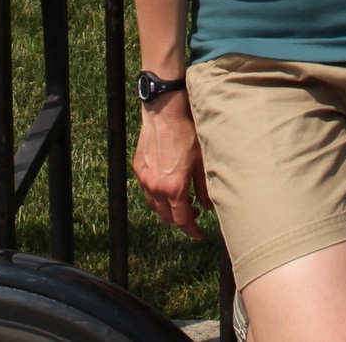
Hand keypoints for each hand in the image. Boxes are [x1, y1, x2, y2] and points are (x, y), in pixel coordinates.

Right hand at [134, 94, 210, 240]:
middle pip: (166, 217)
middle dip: (180, 220)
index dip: (191, 231)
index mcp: (174, 188)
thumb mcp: (202, 163)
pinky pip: (146, 190)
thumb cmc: (188, 134)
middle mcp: (156, 187)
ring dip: (167, 208)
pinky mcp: (138, 168)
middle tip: (193, 213)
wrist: (166, 112)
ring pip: (154, 206)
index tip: (198, 234)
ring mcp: (145, 178)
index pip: (181, 220)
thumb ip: (204, 189)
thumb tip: (207, 208)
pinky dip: (156, 195)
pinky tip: (167, 186)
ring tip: (181, 199)